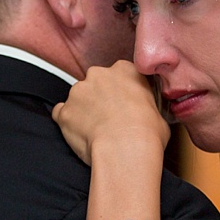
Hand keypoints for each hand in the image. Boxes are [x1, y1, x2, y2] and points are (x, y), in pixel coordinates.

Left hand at [53, 60, 169, 163]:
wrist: (125, 149)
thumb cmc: (147, 134)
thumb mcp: (158, 114)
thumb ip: (146, 107)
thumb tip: (146, 118)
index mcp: (125, 70)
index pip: (120, 74)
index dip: (121, 91)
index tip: (124, 104)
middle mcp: (99, 74)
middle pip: (96, 82)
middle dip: (100, 97)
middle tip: (109, 118)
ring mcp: (78, 91)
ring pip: (78, 98)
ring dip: (84, 110)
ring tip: (96, 131)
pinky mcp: (64, 111)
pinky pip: (61, 113)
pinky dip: (67, 122)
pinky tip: (80, 134)